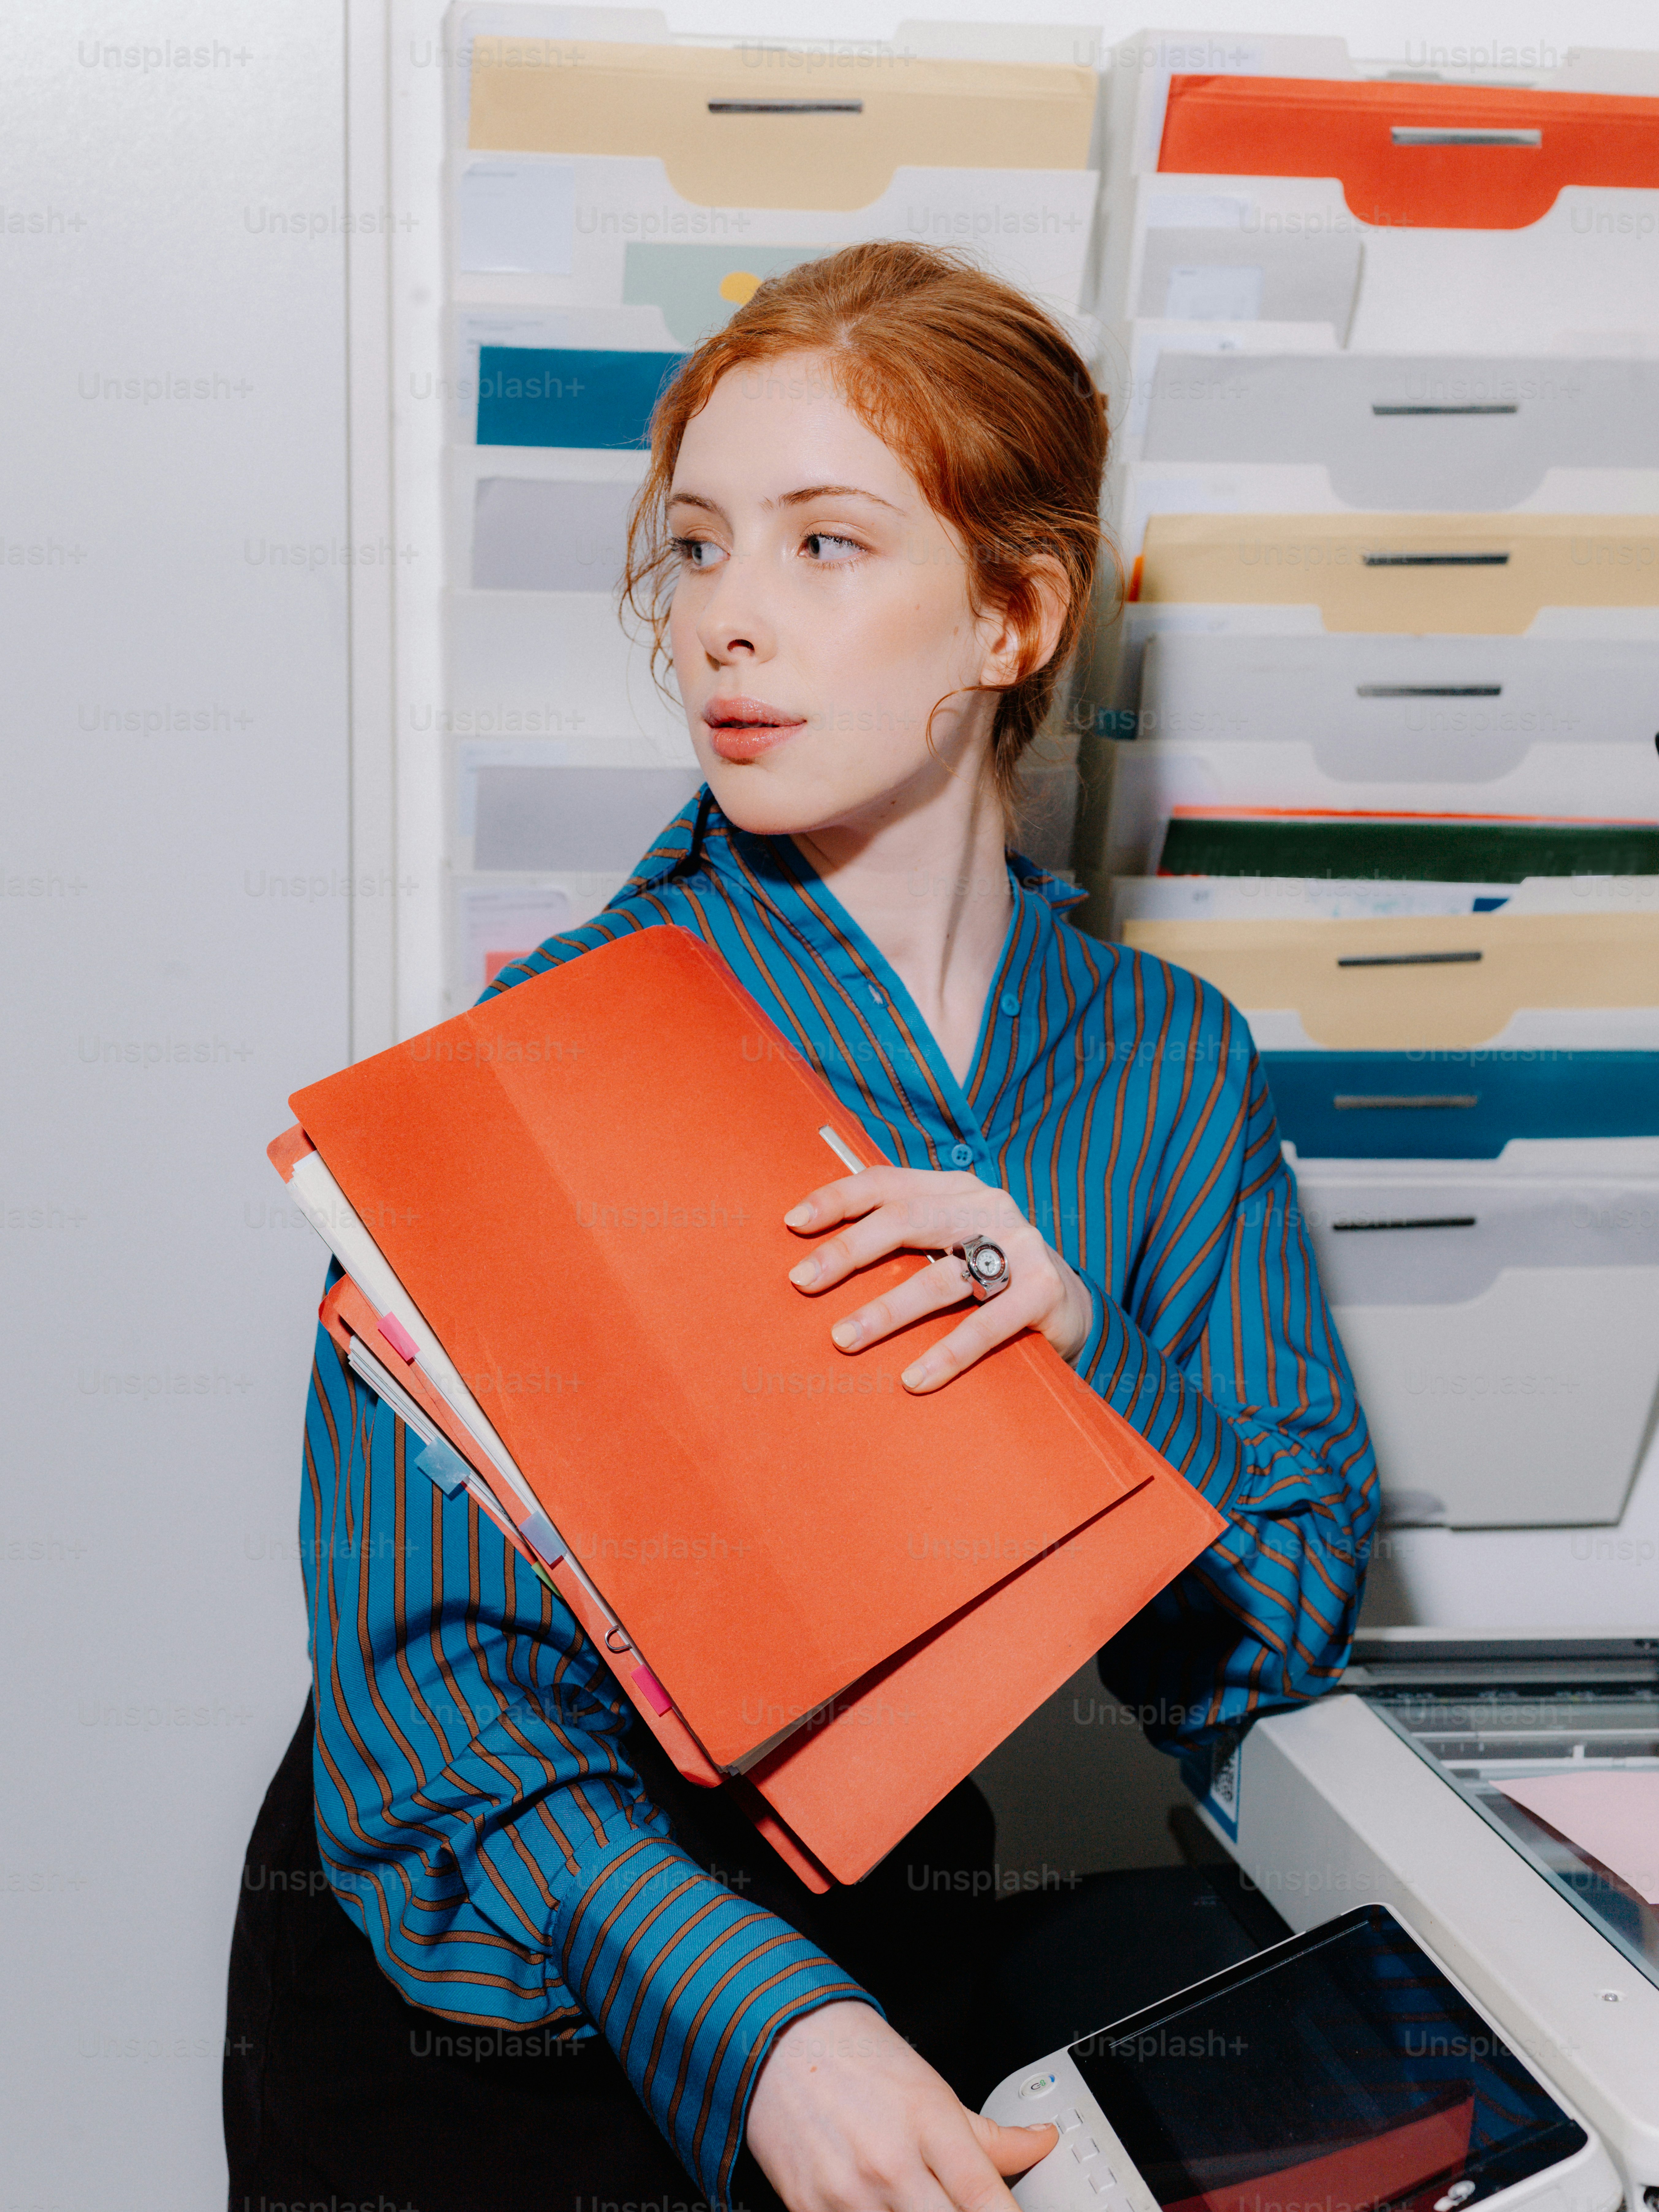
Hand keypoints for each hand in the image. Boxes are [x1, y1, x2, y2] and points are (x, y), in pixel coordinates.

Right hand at [746, 2000, 1056, 2210]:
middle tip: (965, 2211)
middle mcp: (890, 2163)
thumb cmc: (859, 2059)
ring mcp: (848, 2194)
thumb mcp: (933, 2088)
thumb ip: (992, 2134)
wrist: (780, 2042)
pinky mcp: (810, 2210)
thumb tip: (1042, 2143)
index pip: (986, 2199)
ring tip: (922, 2204)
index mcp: (929, 2123)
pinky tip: (885, 2207)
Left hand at [784, 1166, 1092, 1391]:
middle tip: (802, 1281)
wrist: (1069, 1303)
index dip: (839, 1199)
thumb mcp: (948, 1239)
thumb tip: (822, 1254)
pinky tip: (914, 1379)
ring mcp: (1019, 1246)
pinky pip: (985, 1326)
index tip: (793, 1223)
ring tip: (842, 1338)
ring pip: (940, 1278)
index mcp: (955, 1189)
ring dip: (886, 1311)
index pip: (888, 1182)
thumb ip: (903, 1236)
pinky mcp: (1043, 1290)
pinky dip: (947, 1354)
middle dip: (849, 1251)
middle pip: (906, 1221)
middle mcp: (987, 1207)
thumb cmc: (989, 1273)